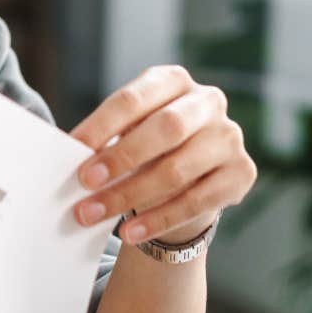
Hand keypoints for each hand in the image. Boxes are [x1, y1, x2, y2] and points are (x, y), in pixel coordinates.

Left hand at [69, 65, 257, 244]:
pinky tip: (131, 232)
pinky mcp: (242, 172)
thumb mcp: (128, 133)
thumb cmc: (147, 146)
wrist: (191, 176)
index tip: (73, 147)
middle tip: (84, 181)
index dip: (102, 124)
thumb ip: (106, 141)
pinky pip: (197, 201)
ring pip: (178, 170)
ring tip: (94, 213)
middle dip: (121, 157)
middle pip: (166, 128)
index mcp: (172, 81)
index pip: (134, 98)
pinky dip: (159, 219)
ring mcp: (229, 137)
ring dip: (130, 195)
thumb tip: (69, 161)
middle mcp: (207, 102)